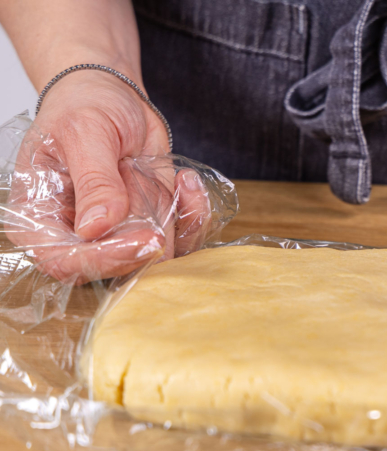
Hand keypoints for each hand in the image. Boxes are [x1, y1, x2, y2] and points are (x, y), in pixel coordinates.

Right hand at [5, 70, 210, 283]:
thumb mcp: (84, 133)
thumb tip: (95, 228)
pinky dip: (194, 215)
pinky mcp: (152, 227)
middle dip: (150, 236)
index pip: (66, 261)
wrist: (112, 95)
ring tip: (174, 176)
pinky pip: (182, 239)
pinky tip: (187, 181)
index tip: (147, 240)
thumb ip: (94, 181)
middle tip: (165, 197)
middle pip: (117, 268)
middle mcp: (79, 235)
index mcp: (41, 217)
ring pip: (156, 258)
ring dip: (175, 220)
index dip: (107, 259)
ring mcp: (118, 234)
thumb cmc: (84, 106)